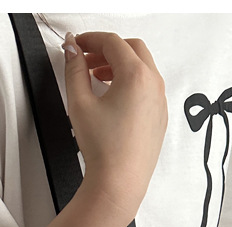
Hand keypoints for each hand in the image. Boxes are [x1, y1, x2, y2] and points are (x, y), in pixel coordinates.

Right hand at [63, 31, 167, 221]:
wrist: (119, 182)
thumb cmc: (104, 149)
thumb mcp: (80, 104)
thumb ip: (74, 71)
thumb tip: (72, 53)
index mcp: (136, 75)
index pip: (112, 42)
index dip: (90, 39)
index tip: (76, 44)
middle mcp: (153, 84)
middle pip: (131, 49)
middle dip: (107, 49)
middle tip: (86, 58)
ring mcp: (159, 101)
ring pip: (142, 68)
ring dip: (120, 65)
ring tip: (97, 77)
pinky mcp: (159, 117)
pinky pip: (147, 88)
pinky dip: (131, 82)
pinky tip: (112, 97)